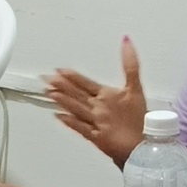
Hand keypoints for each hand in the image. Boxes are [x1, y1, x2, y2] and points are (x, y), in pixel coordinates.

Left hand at [43, 37, 151, 164]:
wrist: (141, 145)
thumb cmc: (140, 119)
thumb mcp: (137, 88)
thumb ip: (131, 64)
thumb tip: (126, 41)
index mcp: (106, 95)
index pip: (85, 83)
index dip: (71, 76)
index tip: (58, 70)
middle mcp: (97, 108)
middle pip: (76, 94)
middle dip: (60, 85)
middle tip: (45, 78)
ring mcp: (94, 123)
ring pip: (74, 108)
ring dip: (61, 100)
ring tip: (48, 92)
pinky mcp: (95, 137)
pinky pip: (78, 128)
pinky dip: (68, 121)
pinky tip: (58, 116)